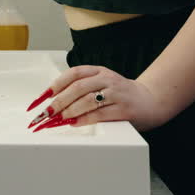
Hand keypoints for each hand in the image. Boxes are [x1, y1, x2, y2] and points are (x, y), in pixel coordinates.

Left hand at [25, 65, 168, 132]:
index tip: (42, 96)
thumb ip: (83, 88)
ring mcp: (116, 93)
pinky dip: (84, 119)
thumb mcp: (103, 84)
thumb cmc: (122, 95)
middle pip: (78, 87)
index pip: (74, 73)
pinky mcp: (124, 109)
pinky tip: (74, 123)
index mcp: (100, 71)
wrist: (152, 100)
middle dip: (59, 101)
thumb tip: (54, 102)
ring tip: (58, 118)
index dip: (56, 84)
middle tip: (46, 112)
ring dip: (70, 110)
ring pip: (88, 99)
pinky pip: (100, 114)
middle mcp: (107, 79)